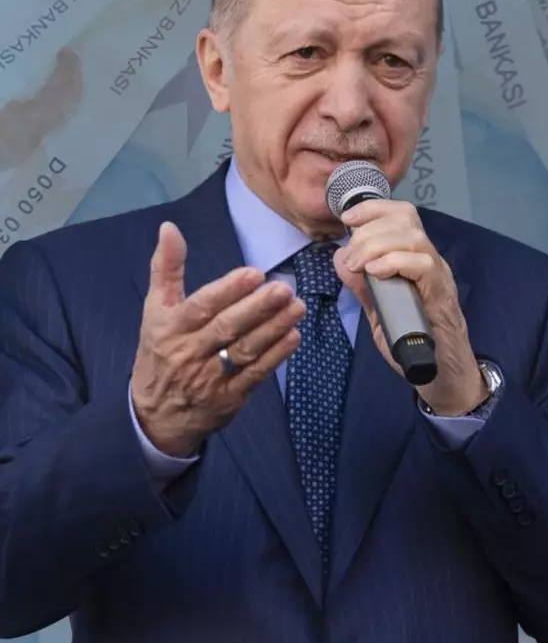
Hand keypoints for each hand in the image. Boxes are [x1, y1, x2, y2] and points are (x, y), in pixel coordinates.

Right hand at [131, 222, 305, 456]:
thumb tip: (169, 227)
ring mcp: (208, 378)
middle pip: (226, 328)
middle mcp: (188, 353)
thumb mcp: (155, 310)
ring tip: (297, 307)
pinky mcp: (228, 399)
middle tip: (285, 288)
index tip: (254, 273)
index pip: (201, 306)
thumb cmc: (160, 350)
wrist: (154, 414)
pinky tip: (294, 336)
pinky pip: (254, 374)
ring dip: (274, 328)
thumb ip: (166, 269)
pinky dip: (276, 356)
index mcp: (170, 328)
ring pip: (244, 350)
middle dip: (257, 308)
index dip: (227, 290)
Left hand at [333, 199, 486, 415]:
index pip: (401, 216)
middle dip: (369, 231)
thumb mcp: (379, 310)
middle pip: (406, 220)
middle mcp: (430, 261)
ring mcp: (438, 276)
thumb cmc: (412, 342)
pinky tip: (377, 273)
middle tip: (351, 258)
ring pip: (413, 238)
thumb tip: (341, 258)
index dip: (374, 209)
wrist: (441, 375)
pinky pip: (423, 265)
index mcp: (415, 259)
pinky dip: (396, 262)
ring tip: (360, 266)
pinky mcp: (441, 295)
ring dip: (378, 246)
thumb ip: (363, 286)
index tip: (348, 218)